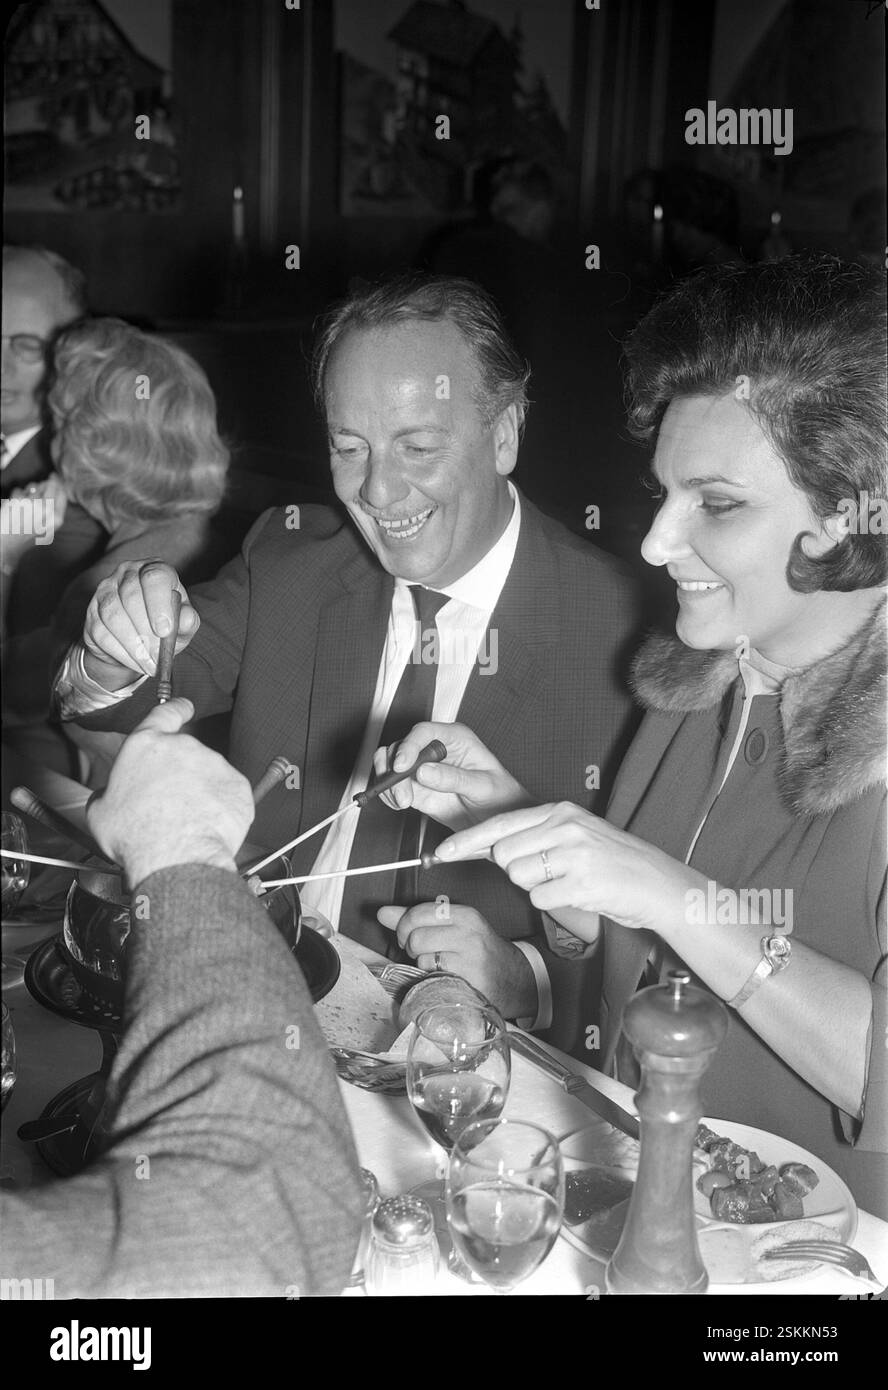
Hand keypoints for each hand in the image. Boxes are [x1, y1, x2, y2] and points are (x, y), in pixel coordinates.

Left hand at [0, 476, 67, 572]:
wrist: (8, 545)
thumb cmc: (28, 537)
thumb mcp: (49, 528)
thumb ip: (55, 509)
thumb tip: (56, 482)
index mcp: (57, 519)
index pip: (62, 493)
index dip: (57, 486)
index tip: (53, 484)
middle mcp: (46, 510)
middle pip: (50, 485)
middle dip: (44, 485)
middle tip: (37, 493)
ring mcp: (32, 504)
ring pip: (34, 485)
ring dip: (30, 489)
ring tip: (26, 502)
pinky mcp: (17, 501)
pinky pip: (19, 490)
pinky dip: (16, 495)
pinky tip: (16, 506)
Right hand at [82, 560, 198, 686]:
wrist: (139, 640)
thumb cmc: (166, 626)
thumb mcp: (182, 624)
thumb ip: (188, 621)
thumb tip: (186, 619)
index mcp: (155, 569)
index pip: (154, 577)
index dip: (159, 604)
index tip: (164, 631)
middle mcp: (127, 573)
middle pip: (131, 597)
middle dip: (146, 631)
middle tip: (158, 656)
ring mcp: (105, 590)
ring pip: (113, 615)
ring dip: (133, 645)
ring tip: (149, 663)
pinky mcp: (92, 612)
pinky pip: (101, 632)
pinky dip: (120, 652)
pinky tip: (136, 662)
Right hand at [87, 698, 253, 885]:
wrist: (176, 856)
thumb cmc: (135, 835)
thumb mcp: (100, 811)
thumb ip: (109, 791)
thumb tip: (112, 794)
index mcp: (146, 746)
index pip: (164, 714)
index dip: (175, 709)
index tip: (182, 708)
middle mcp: (183, 747)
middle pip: (185, 754)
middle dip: (180, 776)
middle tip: (167, 805)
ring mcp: (214, 764)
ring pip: (208, 775)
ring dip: (200, 793)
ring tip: (185, 822)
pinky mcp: (237, 785)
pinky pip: (228, 793)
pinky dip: (220, 807)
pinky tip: (205, 825)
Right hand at [372, 720, 531, 830]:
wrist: (499, 817)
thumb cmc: (500, 795)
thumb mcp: (483, 786)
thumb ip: (454, 778)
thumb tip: (424, 772)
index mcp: (455, 738)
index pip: (423, 732)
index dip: (408, 746)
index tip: (401, 766)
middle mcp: (435, 748)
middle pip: (400, 747)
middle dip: (393, 769)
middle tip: (402, 793)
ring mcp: (423, 768)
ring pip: (391, 764)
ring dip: (389, 783)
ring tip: (402, 802)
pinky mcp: (416, 787)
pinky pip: (392, 785)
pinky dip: (388, 794)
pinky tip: (399, 804)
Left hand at [377, 902, 536, 1019]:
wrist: (513, 979)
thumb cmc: (478, 951)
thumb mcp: (452, 927)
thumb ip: (415, 919)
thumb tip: (382, 912)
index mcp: (464, 914)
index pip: (419, 912)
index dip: (404, 926)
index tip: (407, 935)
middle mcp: (469, 932)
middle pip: (416, 936)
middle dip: (411, 947)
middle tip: (422, 952)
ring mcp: (470, 957)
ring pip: (422, 957)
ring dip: (422, 964)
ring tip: (436, 965)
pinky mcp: (468, 979)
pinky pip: (432, 976)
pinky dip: (432, 978)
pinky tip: (444, 976)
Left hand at [436, 802, 694, 934]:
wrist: (658, 884)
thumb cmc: (610, 863)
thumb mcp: (573, 835)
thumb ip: (533, 836)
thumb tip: (484, 847)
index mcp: (560, 811)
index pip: (500, 824)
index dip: (467, 840)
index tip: (442, 852)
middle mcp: (565, 826)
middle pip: (504, 854)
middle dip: (514, 870)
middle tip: (545, 873)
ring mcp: (575, 854)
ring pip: (519, 876)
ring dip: (535, 887)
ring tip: (565, 882)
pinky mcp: (582, 883)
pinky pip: (541, 899)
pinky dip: (552, 903)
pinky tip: (575, 895)